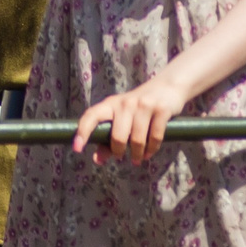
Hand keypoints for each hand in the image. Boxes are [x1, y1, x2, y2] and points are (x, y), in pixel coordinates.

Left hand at [75, 74, 190, 164]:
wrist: (168, 86)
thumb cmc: (140, 107)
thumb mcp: (122, 118)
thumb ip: (108, 139)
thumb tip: (97, 160)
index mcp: (111, 104)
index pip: (92, 115)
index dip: (83, 131)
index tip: (77, 149)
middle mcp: (126, 103)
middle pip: (118, 137)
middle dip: (119, 152)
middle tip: (122, 158)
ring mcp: (144, 105)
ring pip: (137, 140)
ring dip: (137, 154)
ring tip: (137, 159)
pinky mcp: (161, 109)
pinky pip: (155, 137)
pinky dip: (152, 149)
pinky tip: (149, 153)